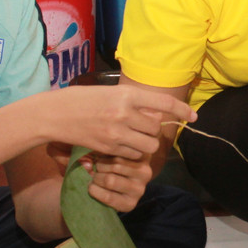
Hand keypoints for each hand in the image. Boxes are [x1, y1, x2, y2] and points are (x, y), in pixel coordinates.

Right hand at [51, 86, 193, 161]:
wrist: (53, 114)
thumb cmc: (81, 99)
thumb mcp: (109, 93)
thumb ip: (133, 102)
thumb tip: (156, 116)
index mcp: (126, 94)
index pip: (164, 103)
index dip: (182, 109)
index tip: (193, 115)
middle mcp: (125, 113)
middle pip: (156, 129)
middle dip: (152, 131)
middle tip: (139, 127)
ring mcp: (117, 132)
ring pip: (147, 146)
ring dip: (144, 144)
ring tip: (130, 138)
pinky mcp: (108, 147)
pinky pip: (132, 155)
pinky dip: (130, 153)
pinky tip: (118, 145)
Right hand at [82, 154, 152, 211]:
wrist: (131, 169)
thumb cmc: (109, 183)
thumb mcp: (98, 190)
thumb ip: (88, 182)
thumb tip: (87, 166)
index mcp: (127, 204)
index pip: (108, 197)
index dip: (93, 189)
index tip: (90, 185)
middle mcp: (138, 191)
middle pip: (110, 181)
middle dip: (97, 176)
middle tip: (95, 174)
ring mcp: (144, 175)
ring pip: (114, 166)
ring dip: (101, 164)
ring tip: (101, 166)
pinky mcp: (143, 159)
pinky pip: (120, 155)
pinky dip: (109, 155)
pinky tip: (108, 158)